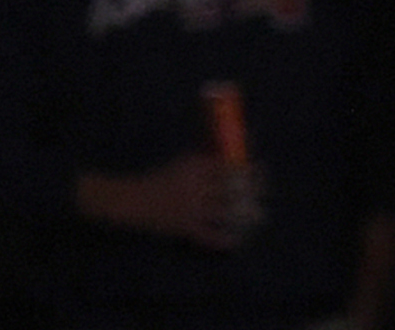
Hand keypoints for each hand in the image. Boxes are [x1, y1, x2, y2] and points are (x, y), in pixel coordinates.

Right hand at [82, 153, 263, 249]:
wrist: (130, 201)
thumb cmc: (161, 179)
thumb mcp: (183, 163)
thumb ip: (207, 158)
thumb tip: (234, 153)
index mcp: (196, 168)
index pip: (229, 168)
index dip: (249, 170)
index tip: (262, 171)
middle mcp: (196, 188)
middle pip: (231, 190)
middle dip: (251, 192)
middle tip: (264, 193)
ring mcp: (190, 210)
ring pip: (224, 213)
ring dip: (243, 216)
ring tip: (258, 217)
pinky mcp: (183, 228)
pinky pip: (207, 236)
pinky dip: (222, 240)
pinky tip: (236, 241)